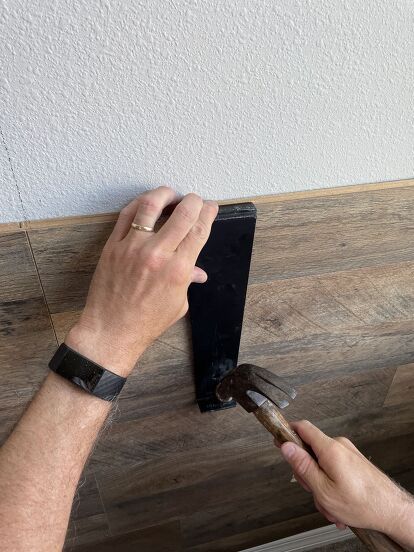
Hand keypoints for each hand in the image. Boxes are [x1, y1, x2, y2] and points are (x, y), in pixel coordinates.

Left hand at [66, 187, 217, 375]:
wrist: (111, 331)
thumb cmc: (146, 322)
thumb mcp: (178, 304)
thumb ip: (188, 281)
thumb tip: (198, 272)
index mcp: (178, 269)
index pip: (199, 230)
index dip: (208, 213)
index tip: (210, 207)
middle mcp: (157, 254)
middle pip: (182, 213)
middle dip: (193, 201)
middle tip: (194, 199)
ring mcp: (133, 247)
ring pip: (151, 205)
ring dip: (165, 194)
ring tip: (170, 194)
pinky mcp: (113, 246)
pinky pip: (126, 215)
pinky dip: (139, 204)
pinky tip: (146, 204)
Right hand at [279, 421, 413, 539]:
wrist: (392, 510)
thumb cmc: (363, 503)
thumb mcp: (323, 489)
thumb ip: (302, 466)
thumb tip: (286, 447)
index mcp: (330, 449)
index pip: (302, 427)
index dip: (287, 431)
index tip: (277, 439)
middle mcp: (339, 445)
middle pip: (310, 450)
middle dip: (307, 472)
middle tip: (313, 490)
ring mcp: (348, 453)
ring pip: (322, 463)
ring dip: (321, 484)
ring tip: (330, 503)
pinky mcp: (353, 461)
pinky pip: (333, 468)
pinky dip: (331, 484)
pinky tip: (338, 502)